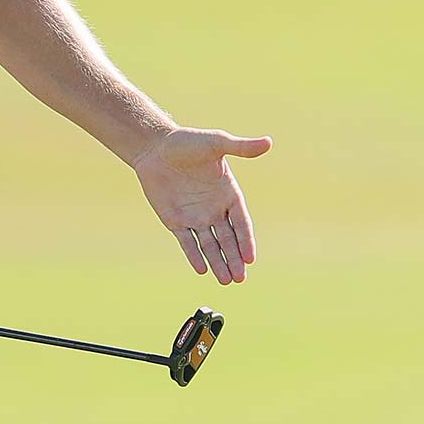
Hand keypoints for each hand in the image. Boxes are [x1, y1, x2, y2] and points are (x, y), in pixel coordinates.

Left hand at [129, 128, 272, 283]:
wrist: (154, 147)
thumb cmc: (187, 142)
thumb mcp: (216, 143)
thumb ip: (240, 148)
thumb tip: (268, 142)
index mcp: (228, 194)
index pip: (241, 223)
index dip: (246, 240)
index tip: (250, 258)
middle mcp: (214, 209)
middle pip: (228, 240)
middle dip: (234, 259)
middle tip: (240, 279)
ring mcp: (195, 216)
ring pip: (209, 245)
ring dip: (218, 262)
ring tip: (226, 281)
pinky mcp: (175, 220)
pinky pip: (187, 242)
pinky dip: (194, 255)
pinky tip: (202, 269)